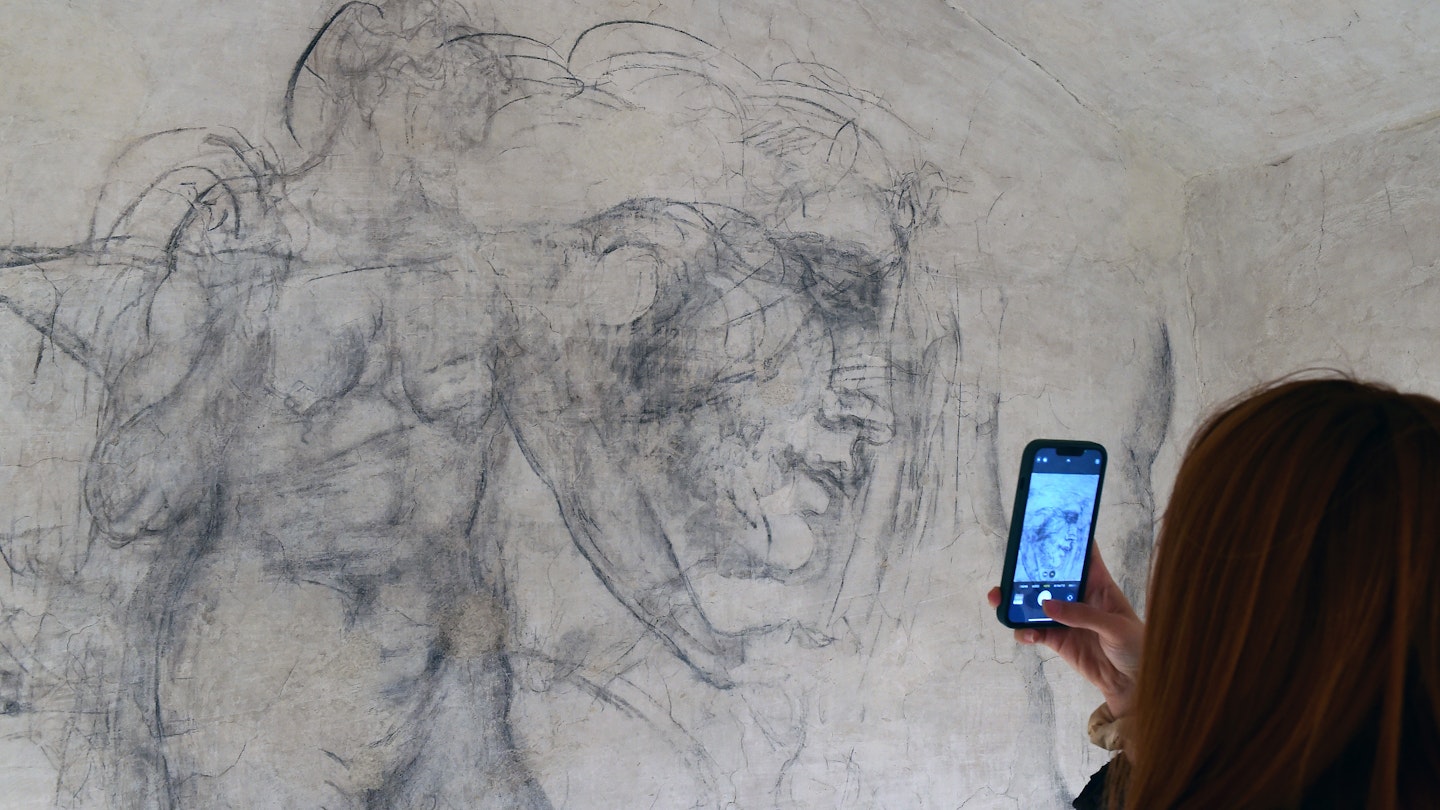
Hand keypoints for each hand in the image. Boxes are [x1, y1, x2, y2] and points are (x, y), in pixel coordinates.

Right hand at [987, 546, 1143, 716]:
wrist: (1132, 683)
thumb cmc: (1135, 646)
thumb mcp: (1115, 626)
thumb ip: (1083, 614)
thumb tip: (1047, 605)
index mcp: (1098, 584)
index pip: (1082, 553)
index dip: (1066, 537)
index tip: (1045, 526)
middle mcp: (1077, 596)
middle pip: (1047, 577)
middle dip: (1025, 572)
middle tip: (1006, 572)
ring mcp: (1064, 617)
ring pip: (1034, 603)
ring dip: (1015, 601)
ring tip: (1000, 602)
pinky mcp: (1056, 639)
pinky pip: (1033, 630)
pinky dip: (1024, 631)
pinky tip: (1027, 635)